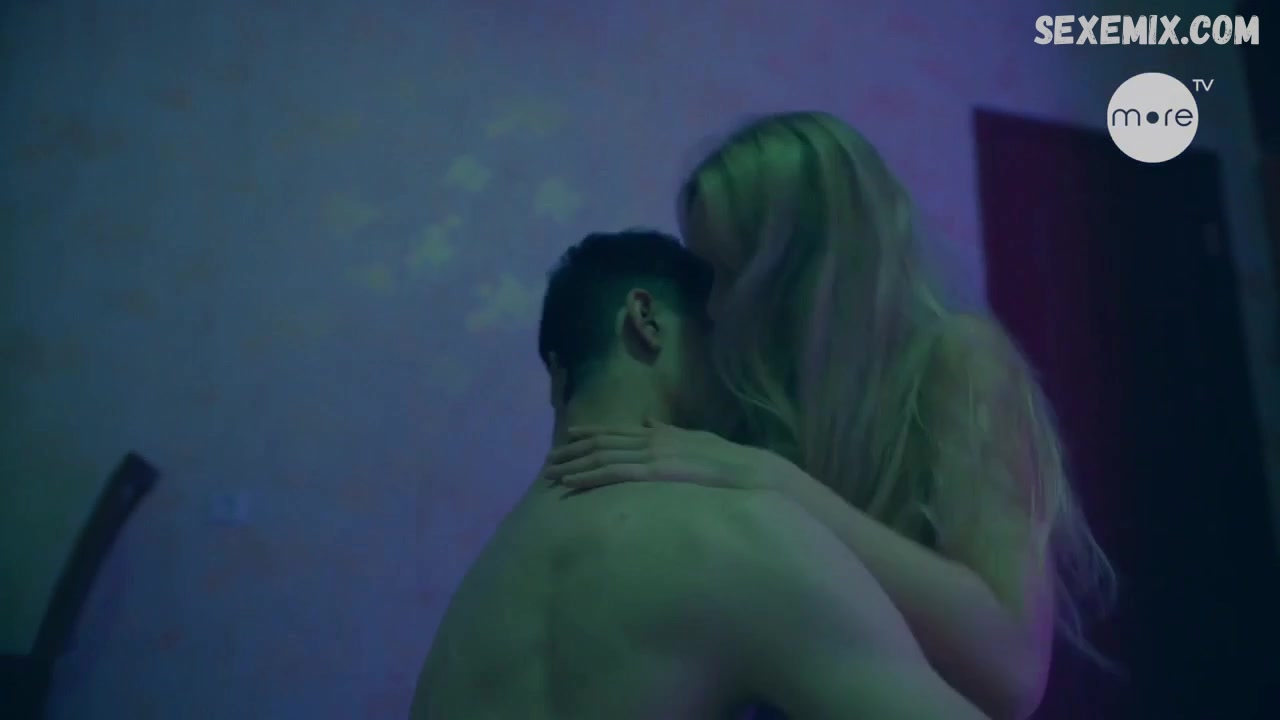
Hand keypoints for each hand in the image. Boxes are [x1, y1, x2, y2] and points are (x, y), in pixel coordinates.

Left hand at [544, 419, 771, 490]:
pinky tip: (570, 482)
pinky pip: (613, 474)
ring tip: (550, 473)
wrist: (745, 468)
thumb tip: (648, 422)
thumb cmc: (725, 458)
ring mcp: (650, 455)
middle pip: (601, 444)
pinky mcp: (653, 472)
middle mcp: (649, 439)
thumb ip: (668, 430)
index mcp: (658, 432)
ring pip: (601, 458)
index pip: (616, 431)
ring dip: (572, 466)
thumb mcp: (693, 437)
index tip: (568, 436)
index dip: (589, 433)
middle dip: (572, 452)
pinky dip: (588, 477)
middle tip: (547, 460)